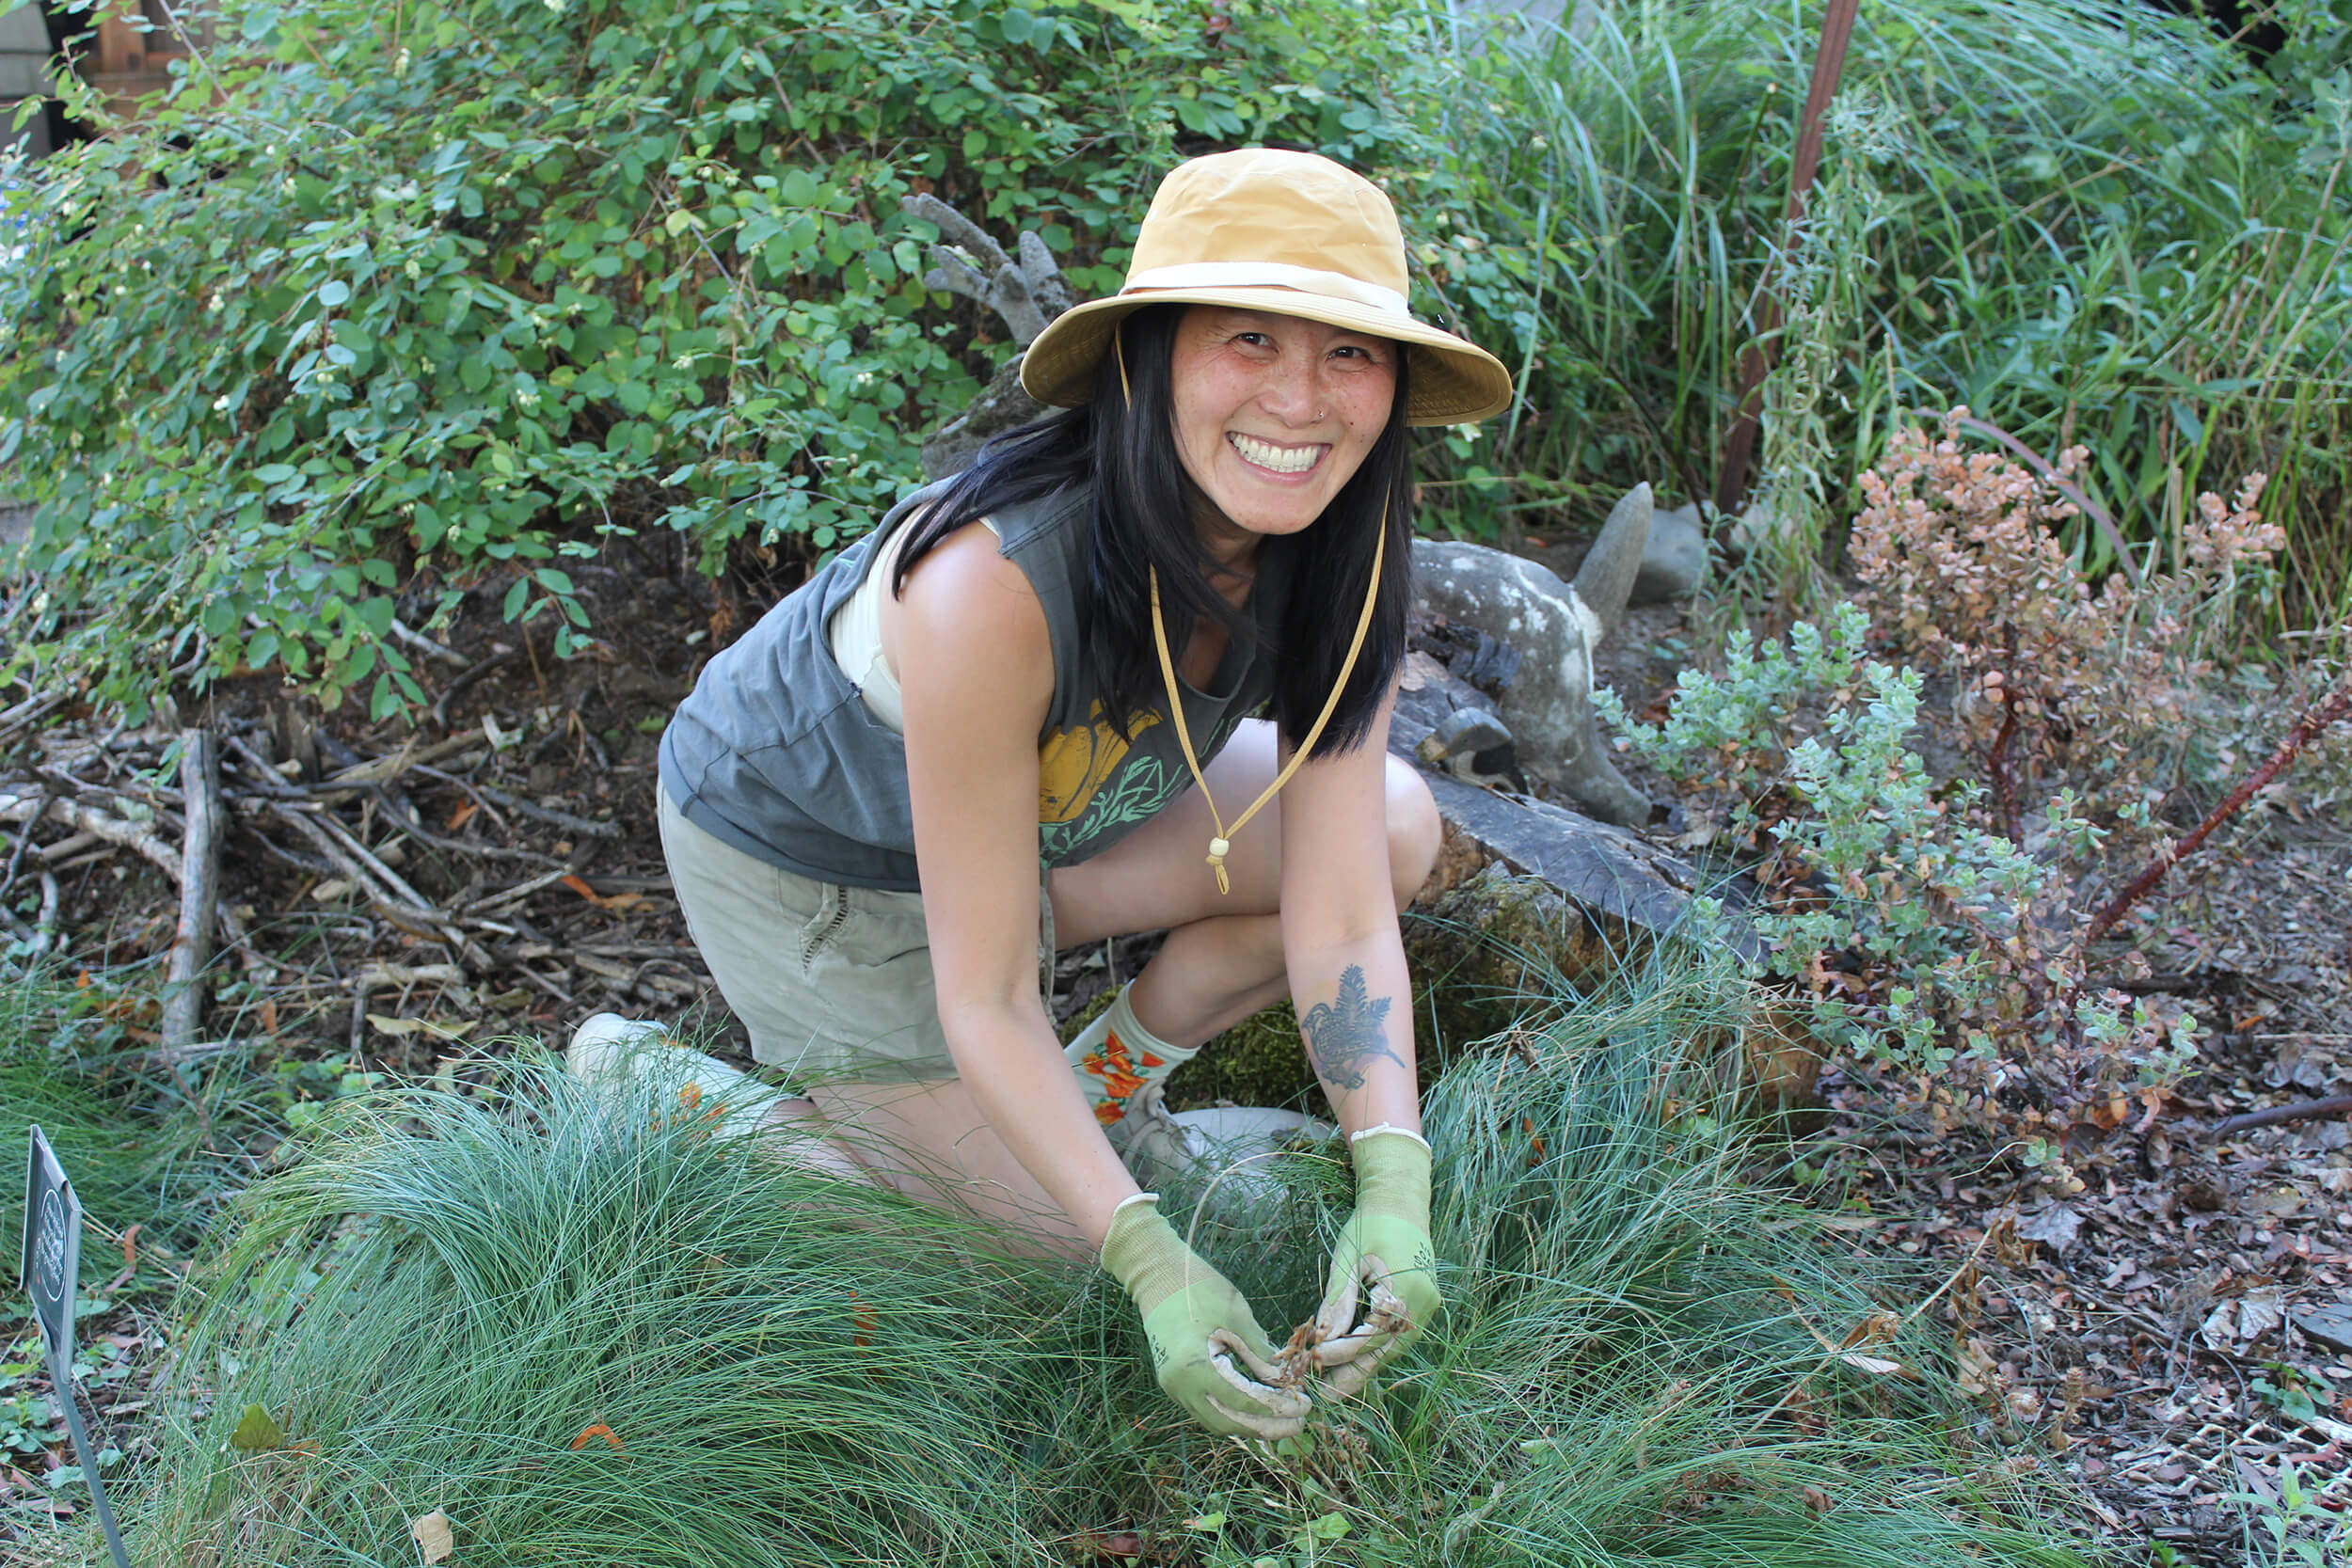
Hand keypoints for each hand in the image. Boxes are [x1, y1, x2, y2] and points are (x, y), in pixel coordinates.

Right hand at [1100, 1195, 1309, 1440]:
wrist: (1158, 1275)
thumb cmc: (1198, 1288)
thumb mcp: (1236, 1317)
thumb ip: (1259, 1354)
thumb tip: (1284, 1381)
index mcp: (1195, 1367)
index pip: (1242, 1402)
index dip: (1275, 1408)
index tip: (1303, 1406)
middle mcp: (1180, 1386)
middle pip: (1228, 1423)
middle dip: (1265, 1427)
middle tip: (1298, 1424)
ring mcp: (1174, 1387)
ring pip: (1215, 1421)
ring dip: (1249, 1425)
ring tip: (1281, 1421)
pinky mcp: (1175, 1382)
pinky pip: (1206, 1409)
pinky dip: (1232, 1413)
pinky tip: (1256, 1409)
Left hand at [1311, 1127, 1437, 1396]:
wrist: (1401, 1201)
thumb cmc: (1370, 1224)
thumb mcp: (1348, 1259)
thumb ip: (1339, 1300)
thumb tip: (1324, 1338)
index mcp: (1407, 1289)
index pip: (1372, 1334)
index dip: (1344, 1352)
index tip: (1316, 1361)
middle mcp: (1424, 1304)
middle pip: (1387, 1348)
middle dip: (1356, 1370)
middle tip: (1325, 1393)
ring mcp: (1427, 1306)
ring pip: (1393, 1345)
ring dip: (1365, 1361)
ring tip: (1334, 1382)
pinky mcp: (1422, 1305)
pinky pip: (1397, 1333)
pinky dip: (1375, 1345)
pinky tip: (1351, 1357)